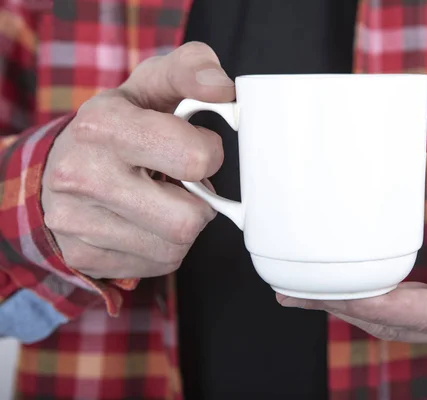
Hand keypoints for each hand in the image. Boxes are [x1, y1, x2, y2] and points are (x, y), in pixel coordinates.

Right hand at [42, 42, 233, 278]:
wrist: (61, 165)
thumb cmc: (121, 123)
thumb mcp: (151, 84)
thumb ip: (192, 70)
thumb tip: (223, 88)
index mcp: (104, 126)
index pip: (194, 160)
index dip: (209, 154)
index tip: (196, 146)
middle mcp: (82, 176)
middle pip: (188, 219)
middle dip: (199, 202)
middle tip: (182, 182)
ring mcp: (79, 223)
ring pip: (176, 246)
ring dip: (182, 225)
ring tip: (161, 199)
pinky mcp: (85, 256)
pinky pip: (158, 264)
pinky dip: (164, 246)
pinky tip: (145, 222)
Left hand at [278, 153, 426, 350]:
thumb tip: (424, 166)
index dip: (384, 304)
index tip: (340, 292)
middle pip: (401, 324)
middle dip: (346, 307)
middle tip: (296, 288)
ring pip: (394, 328)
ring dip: (346, 311)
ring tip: (299, 292)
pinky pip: (398, 321)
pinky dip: (363, 309)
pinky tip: (331, 296)